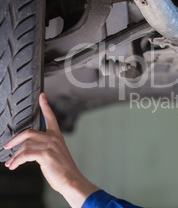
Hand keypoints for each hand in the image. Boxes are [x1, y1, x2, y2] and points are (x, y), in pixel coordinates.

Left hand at [4, 93, 98, 207]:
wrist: (71, 179)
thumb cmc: (63, 170)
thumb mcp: (55, 155)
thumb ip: (44, 148)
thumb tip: (27, 151)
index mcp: (57, 137)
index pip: (51, 117)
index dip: (45, 105)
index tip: (42, 96)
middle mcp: (54, 139)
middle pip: (29, 132)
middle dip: (15, 140)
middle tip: (7, 146)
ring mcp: (50, 146)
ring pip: (25, 145)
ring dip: (15, 156)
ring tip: (10, 164)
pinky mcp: (45, 155)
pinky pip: (25, 154)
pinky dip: (17, 160)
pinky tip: (14, 166)